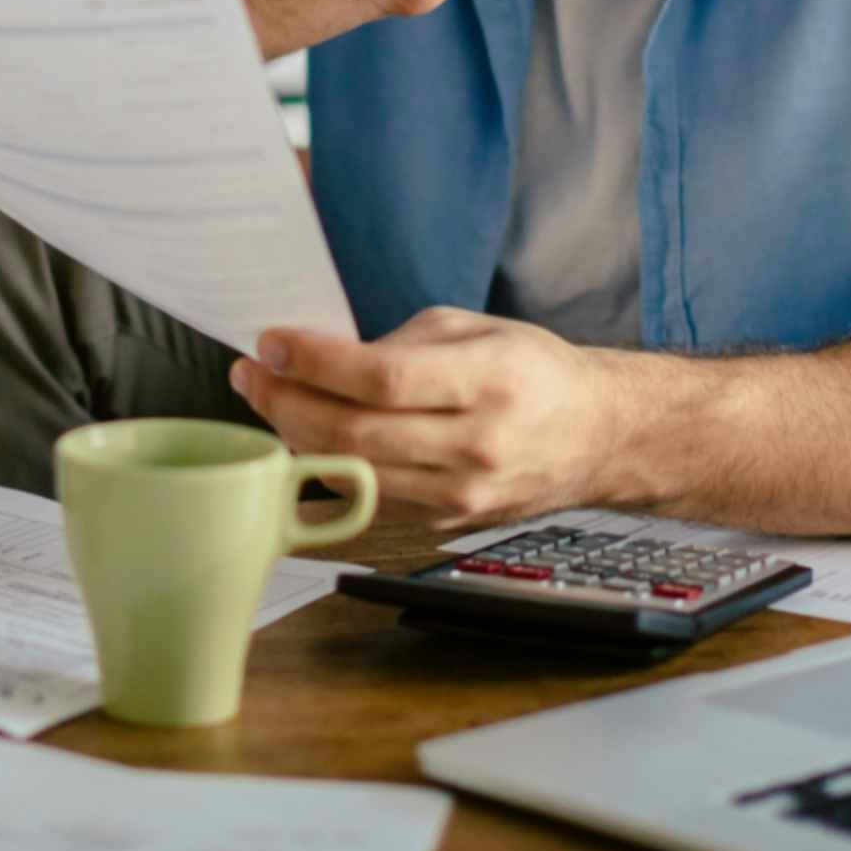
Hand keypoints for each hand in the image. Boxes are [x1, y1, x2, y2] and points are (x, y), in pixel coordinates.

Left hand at [228, 307, 634, 531]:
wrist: (597, 436)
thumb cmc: (534, 373)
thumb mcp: (476, 329)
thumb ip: (401, 343)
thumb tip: (322, 357)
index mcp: (490, 381)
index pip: (383, 379)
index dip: (316, 363)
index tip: (273, 344)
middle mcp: (477, 445)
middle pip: (356, 434)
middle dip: (287, 402)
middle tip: (253, 373)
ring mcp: (462, 493)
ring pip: (354, 472)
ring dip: (297, 435)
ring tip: (271, 399)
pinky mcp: (449, 521)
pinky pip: (373, 493)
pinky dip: (332, 463)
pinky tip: (312, 433)